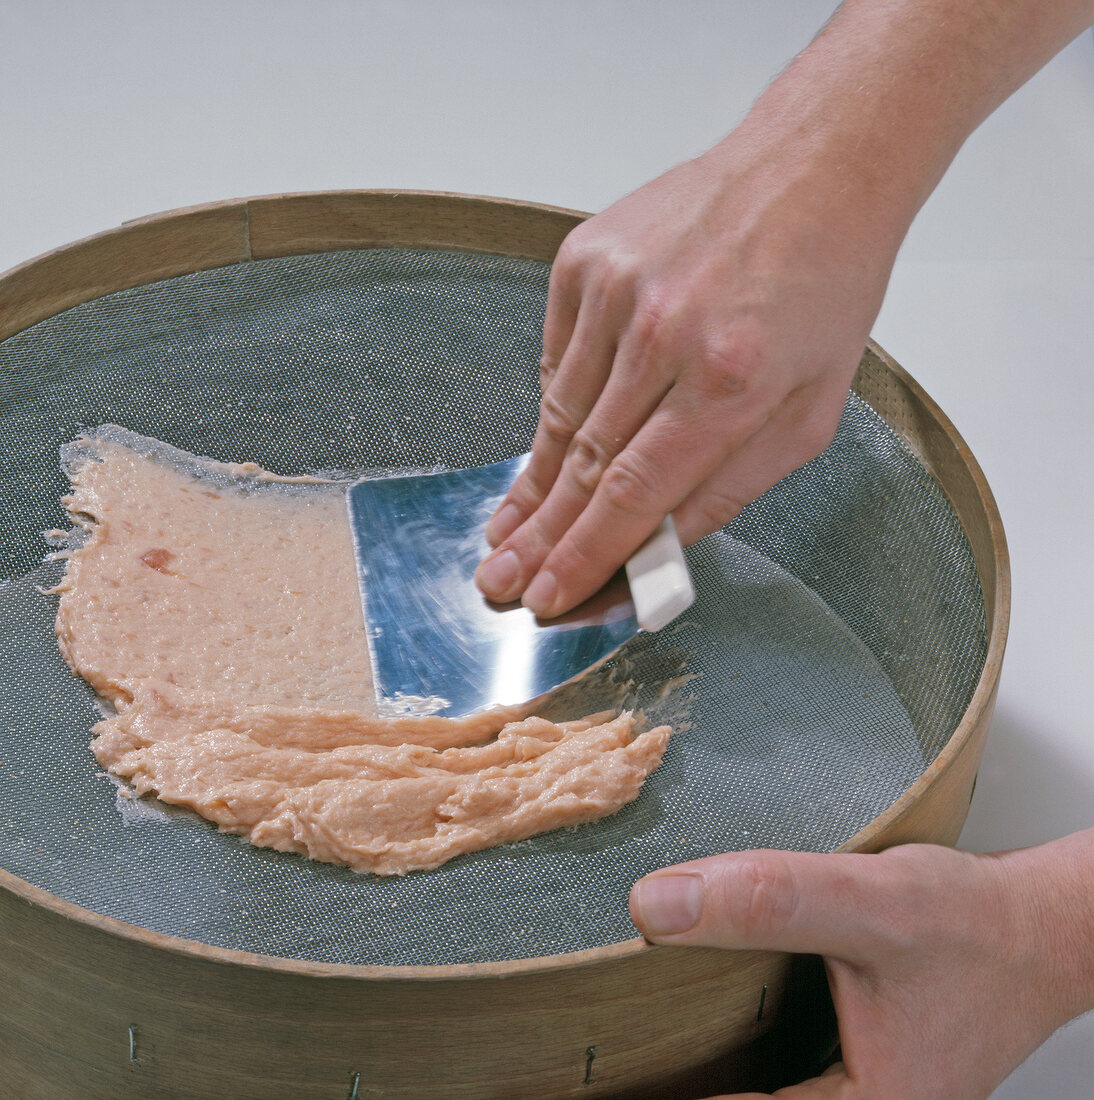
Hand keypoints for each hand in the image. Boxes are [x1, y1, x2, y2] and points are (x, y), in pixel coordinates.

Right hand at [473, 130, 900, 617]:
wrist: (811, 174)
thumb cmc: (821, 293)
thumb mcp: (809, 414)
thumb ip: (729, 488)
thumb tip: (655, 546)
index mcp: (731, 381)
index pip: (633, 494)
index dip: (582, 554)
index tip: (546, 593)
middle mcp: (664, 333)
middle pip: (582, 463)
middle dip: (536, 535)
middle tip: (499, 577)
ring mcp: (616, 290)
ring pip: (558, 415)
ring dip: (532, 483)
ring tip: (506, 531)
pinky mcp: (585, 261)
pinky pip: (555, 359)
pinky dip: (553, 409)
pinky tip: (549, 448)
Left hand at [629, 840, 1093, 1098]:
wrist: (1041, 920)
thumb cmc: (979, 926)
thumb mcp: (872, 904)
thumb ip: (770, 901)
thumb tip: (657, 904)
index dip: (657, 1099)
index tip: (593, 1075)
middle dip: (677, 1084)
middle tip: (601, 1053)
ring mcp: (858, 1092)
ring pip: (758, 1090)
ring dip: (705, 1065)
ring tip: (633, 1031)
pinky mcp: (853, 1060)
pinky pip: (779, 1066)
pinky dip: (737, 1041)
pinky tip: (703, 1000)